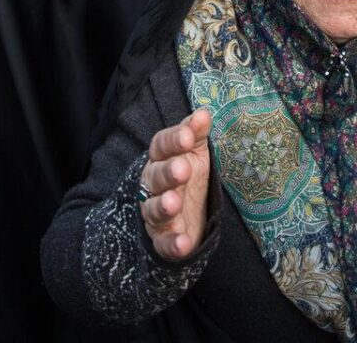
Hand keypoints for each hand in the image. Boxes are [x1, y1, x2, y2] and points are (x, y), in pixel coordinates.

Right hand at [140, 109, 211, 260]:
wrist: (182, 218)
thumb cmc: (187, 177)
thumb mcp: (194, 153)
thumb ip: (196, 134)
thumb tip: (204, 113)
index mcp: (161, 160)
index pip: (161, 146)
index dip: (173, 141)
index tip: (188, 137)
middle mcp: (153, 185)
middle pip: (156, 177)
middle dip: (168, 173)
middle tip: (183, 169)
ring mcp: (155, 213)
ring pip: (153, 208)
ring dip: (163, 206)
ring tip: (174, 202)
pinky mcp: (162, 239)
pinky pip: (164, 243)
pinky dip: (172, 244)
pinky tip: (183, 243)